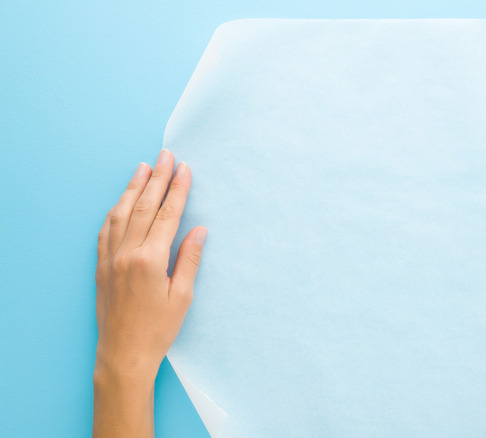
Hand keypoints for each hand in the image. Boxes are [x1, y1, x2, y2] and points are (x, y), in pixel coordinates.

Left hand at [93, 149, 205, 437]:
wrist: (123, 354)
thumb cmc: (157, 330)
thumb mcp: (182, 297)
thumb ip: (190, 260)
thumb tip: (199, 231)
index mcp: (150, 260)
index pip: (167, 215)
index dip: (178, 190)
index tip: (185, 169)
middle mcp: (127, 253)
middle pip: (144, 207)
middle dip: (157, 179)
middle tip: (166, 156)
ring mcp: (110, 258)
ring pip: (122, 213)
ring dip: (133, 188)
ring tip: (143, 167)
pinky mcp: (102, 266)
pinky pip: (106, 230)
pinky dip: (116, 210)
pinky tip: (122, 200)